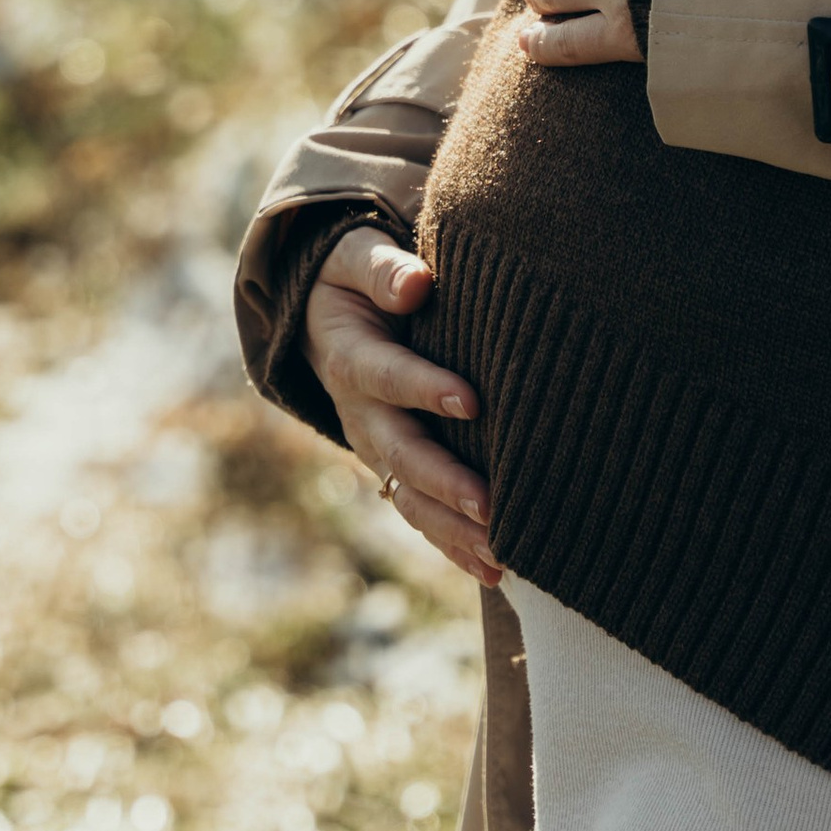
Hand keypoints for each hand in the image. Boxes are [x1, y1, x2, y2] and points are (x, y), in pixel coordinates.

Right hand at [302, 225, 497, 586]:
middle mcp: (360, 414)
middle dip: (445, 481)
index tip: (472, 400)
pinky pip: (422, 514)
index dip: (424, 388)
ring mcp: (376, 450)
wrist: (329, 317)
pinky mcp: (395, 471)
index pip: (386, 375)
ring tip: (501, 555)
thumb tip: (417, 284)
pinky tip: (496, 572)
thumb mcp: (357, 258)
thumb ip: (383, 269)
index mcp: (350, 357)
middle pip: (400, 453)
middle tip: (491, 505)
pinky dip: (455, 547)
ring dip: (453, 530)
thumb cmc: (358, 278)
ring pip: (410, 498)